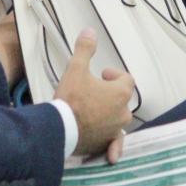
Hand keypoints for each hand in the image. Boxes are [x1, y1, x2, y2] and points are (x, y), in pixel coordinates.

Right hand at [53, 28, 133, 162]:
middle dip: (110, 93)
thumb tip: (90, 31)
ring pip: (117, 119)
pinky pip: (114, 143)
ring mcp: (115, 130)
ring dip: (108, 113)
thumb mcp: (76, 68)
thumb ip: (85, 49)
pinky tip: (113, 154)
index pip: (126, 79)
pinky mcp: (105, 143)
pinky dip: (113, 145)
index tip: (101, 74)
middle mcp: (123, 113)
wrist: (59, 128)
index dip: (114, 74)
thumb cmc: (70, 98)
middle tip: (92, 89)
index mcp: (120, 93)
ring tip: (91, 110)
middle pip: (122, 99)